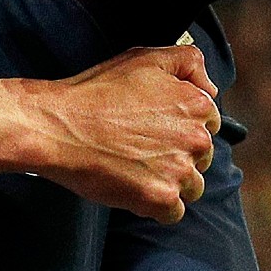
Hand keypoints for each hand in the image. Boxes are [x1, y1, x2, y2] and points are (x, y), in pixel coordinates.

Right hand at [25, 43, 220, 221]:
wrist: (59, 127)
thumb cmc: (96, 92)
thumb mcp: (144, 58)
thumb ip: (188, 63)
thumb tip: (211, 88)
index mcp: (196, 104)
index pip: (208, 123)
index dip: (180, 126)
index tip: (155, 128)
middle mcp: (196, 138)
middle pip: (202, 157)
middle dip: (177, 155)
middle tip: (140, 147)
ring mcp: (181, 170)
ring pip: (190, 186)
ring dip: (169, 181)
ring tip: (135, 168)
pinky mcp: (162, 198)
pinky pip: (173, 212)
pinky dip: (155, 205)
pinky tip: (132, 186)